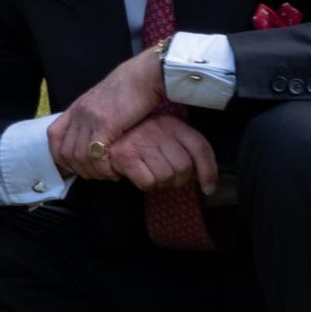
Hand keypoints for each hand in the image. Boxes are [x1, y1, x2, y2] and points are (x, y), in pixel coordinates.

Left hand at [50, 46, 165, 177]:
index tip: (77, 165)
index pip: (54, 135)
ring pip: (79, 157)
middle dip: (81, 169)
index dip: (60, 155)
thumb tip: (96, 140)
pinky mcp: (104, 124)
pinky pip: (95, 155)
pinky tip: (115, 168)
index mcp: (77, 107)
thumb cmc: (133, 89)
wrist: (146, 75)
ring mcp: (89, 118)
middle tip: (99, 174)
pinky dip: (104, 167)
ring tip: (110, 173)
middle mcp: (79, 113)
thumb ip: (95, 118)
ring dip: (94, 171)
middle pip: (65, 152)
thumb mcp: (105, 103)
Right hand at [97, 115, 218, 194]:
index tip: (209, 187)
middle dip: (178, 180)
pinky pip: (148, 182)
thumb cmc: (137, 137)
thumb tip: (207, 183)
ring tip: (151, 175)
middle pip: (184, 167)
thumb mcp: (164, 135)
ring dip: (160, 183)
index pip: (200, 147)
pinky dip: (145, 184)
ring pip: (167, 176)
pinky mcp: (125, 156)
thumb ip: (185, 151)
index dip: (209, 172)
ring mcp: (142, 142)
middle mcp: (159, 130)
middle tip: (168, 179)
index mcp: (172, 124)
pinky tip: (138, 175)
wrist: (101, 128)